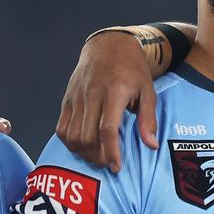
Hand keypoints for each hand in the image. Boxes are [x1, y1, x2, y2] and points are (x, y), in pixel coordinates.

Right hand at [57, 31, 159, 171]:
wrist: (109, 46)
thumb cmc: (133, 70)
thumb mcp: (148, 91)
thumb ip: (148, 119)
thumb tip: (152, 146)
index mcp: (114, 92)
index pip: (107, 129)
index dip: (111, 151)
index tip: (116, 166)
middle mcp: (91, 95)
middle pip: (87, 136)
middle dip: (97, 156)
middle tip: (109, 164)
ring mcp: (76, 97)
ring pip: (72, 135)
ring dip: (83, 152)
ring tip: (98, 157)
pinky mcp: (67, 99)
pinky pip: (62, 127)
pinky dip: (70, 142)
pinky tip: (83, 147)